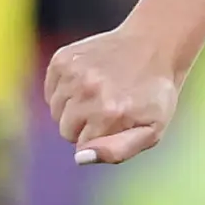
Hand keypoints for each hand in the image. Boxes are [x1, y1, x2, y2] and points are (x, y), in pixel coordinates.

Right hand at [47, 21, 182, 165]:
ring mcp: (74, 72)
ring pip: (55, 110)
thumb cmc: (154, 96)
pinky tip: (87, 81)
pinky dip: (64, 90)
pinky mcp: (62, 58)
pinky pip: (50, 90)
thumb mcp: (151, 131)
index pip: (81, 146)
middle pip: (65, 129)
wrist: (155, 46)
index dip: (99, 138)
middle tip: (108, 108)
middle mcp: (88, 90)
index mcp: (110, 112)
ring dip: (73, 107)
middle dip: (84, 125)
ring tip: (99, 93)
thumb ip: (117, 151)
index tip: (116, 123)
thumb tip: (79, 158)